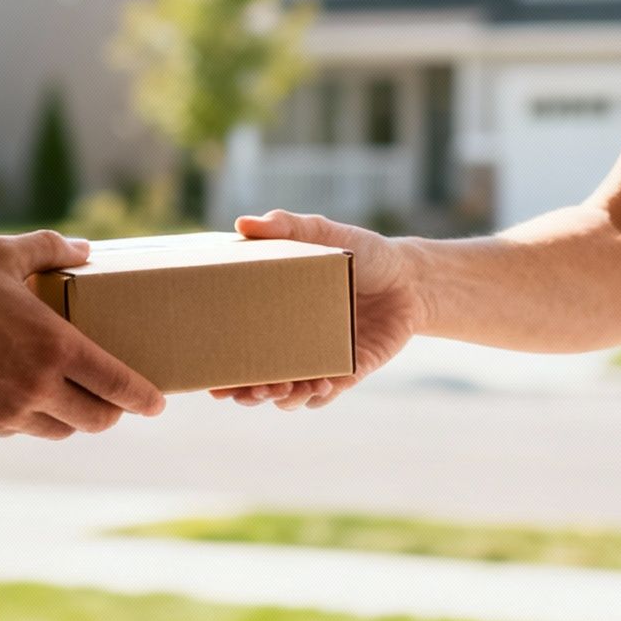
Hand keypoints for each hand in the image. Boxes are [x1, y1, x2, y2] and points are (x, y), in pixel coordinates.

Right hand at [0, 231, 166, 440]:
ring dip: (68, 418)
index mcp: (55, 347)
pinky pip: (15, 430)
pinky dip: (23, 419)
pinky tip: (12, 396)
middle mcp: (38, 388)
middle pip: (96, 419)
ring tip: (64, 398)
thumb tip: (84, 249)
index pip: (118, 384)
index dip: (143, 396)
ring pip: (58, 430)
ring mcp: (7, 415)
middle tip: (112, 401)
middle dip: (111, 412)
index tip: (156, 401)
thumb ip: (49, 248)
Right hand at [211, 211, 422, 409]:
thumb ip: (286, 227)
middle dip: (246, 393)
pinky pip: (328, 392)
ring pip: (290, 395)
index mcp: (275, 318)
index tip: (208, 379)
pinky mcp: (350, 370)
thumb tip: (243, 223)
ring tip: (277, 389)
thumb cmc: (363, 254)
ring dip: (279, 398)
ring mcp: (321, 361)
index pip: (238, 349)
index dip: (221, 369)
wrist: (412, 276)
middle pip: (258, 383)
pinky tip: (318, 385)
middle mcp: (293, 346)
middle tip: (243, 390)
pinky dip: (319, 394)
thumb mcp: (322, 235)